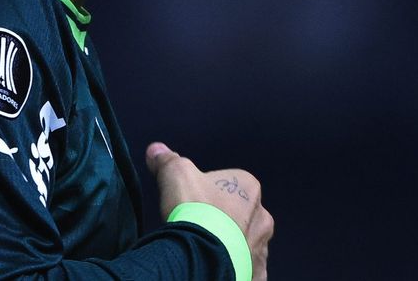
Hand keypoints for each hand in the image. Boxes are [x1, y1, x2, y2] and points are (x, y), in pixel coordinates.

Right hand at [146, 142, 273, 280]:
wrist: (203, 255)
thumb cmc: (195, 208)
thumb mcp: (175, 175)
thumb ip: (167, 160)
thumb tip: (155, 149)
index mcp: (249, 187)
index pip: (229, 185)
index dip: (208, 193)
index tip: (193, 203)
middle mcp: (263, 216)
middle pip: (241, 215)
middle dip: (224, 221)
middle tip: (200, 227)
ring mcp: (262, 248)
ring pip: (246, 243)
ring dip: (231, 245)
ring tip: (206, 249)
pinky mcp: (257, 273)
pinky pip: (247, 269)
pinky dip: (236, 268)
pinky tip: (218, 266)